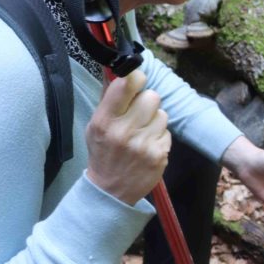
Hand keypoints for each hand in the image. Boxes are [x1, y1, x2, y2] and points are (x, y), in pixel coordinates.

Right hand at [86, 70, 170, 204]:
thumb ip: (110, 100)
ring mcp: (144, 144)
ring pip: (162, 113)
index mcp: (105, 120)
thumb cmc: (103, 153)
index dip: (136, 78)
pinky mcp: (160, 155)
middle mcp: (124, 131)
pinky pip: (167, 132)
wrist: (110, 191)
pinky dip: (159, 136)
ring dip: (154, 120)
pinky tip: (147, 145)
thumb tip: (124, 72)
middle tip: (138, 113)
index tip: (136, 81)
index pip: (127, 84)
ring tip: (141, 132)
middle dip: (147, 101)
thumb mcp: (96, 126)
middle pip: (152, 96)